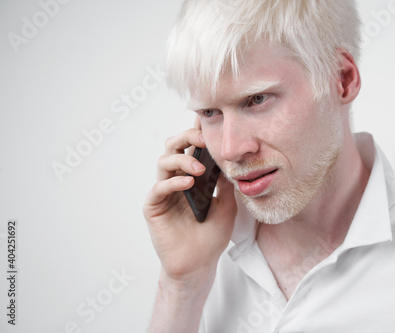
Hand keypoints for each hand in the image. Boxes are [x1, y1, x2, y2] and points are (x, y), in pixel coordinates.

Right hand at [143, 125, 236, 287]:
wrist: (200, 264)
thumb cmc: (212, 236)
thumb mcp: (227, 205)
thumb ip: (225, 183)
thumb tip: (229, 159)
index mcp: (192, 177)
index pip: (192, 148)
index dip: (196, 131)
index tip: (208, 117)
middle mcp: (176, 180)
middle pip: (173, 147)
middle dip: (187, 136)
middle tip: (203, 138)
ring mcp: (164, 192)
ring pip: (163, 162)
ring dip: (182, 159)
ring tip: (200, 169)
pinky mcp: (154, 206)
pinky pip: (159, 187)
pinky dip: (174, 182)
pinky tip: (188, 184)